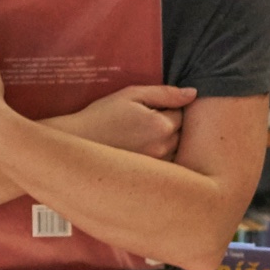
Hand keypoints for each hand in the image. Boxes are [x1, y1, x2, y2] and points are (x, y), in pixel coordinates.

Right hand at [64, 84, 198, 159]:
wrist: (75, 142)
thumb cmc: (101, 115)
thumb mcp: (131, 95)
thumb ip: (164, 93)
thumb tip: (193, 94)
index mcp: (161, 125)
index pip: (182, 113)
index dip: (168, 108)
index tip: (150, 109)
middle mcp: (162, 147)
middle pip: (182, 133)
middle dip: (170, 126)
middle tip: (144, 122)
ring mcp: (156, 164)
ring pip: (175, 150)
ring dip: (166, 142)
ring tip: (140, 137)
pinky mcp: (147, 176)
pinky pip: (164, 164)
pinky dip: (158, 157)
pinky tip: (139, 150)